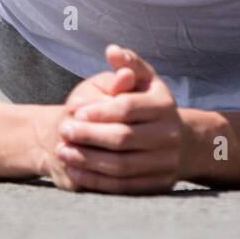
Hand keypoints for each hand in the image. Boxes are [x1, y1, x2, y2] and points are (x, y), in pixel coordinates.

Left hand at [55, 44, 184, 194]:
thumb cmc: (148, 104)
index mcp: (164, 104)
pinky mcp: (159, 185)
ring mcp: (167, 162)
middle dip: (88, 136)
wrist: (177, 141)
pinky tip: (76, 170)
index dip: (98, 111)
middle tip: (64, 131)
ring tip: (63, 151)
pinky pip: (123, 187)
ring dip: (87, 160)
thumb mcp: (143, 79)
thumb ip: (128, 64)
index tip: (75, 112)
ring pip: (121, 166)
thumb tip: (112, 51)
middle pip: (122, 139)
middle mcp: (170, 134)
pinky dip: (96, 181)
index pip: (127, 108)